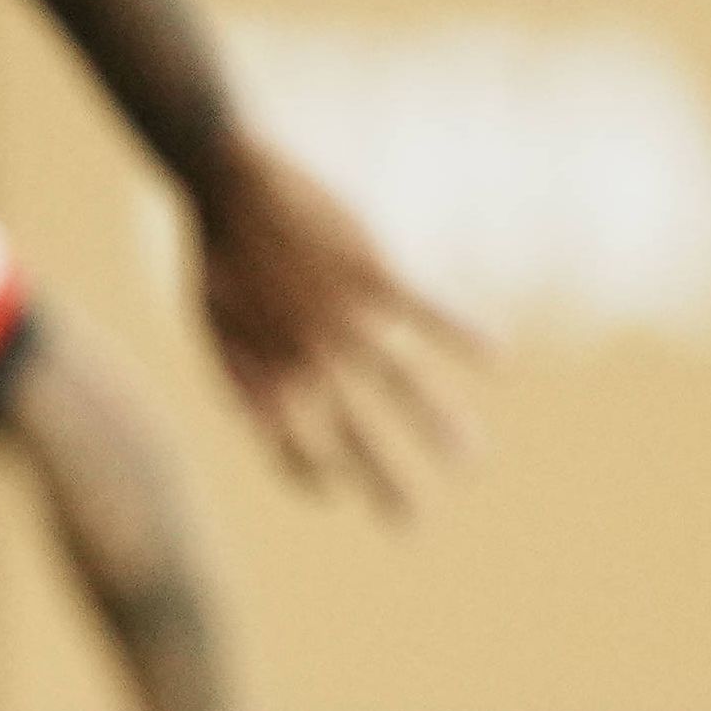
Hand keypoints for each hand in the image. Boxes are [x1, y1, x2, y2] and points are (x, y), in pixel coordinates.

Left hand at [190, 138, 483, 519]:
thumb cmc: (218, 257)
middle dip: (384, 483)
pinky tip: (500, 356)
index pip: (291, 444)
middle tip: (412, 528)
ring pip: (402, 382)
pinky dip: (463, 330)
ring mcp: (345, 315)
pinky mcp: (373, 270)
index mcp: (266, 370)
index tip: (333, 492)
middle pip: (354, 433)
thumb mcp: (210, 327)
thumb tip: (253, 421)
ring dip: (438, 423)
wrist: (228, 183)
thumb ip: (235, 376)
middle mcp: (310, 354)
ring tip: (470, 461)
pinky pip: (427, 309)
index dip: (308, 473)